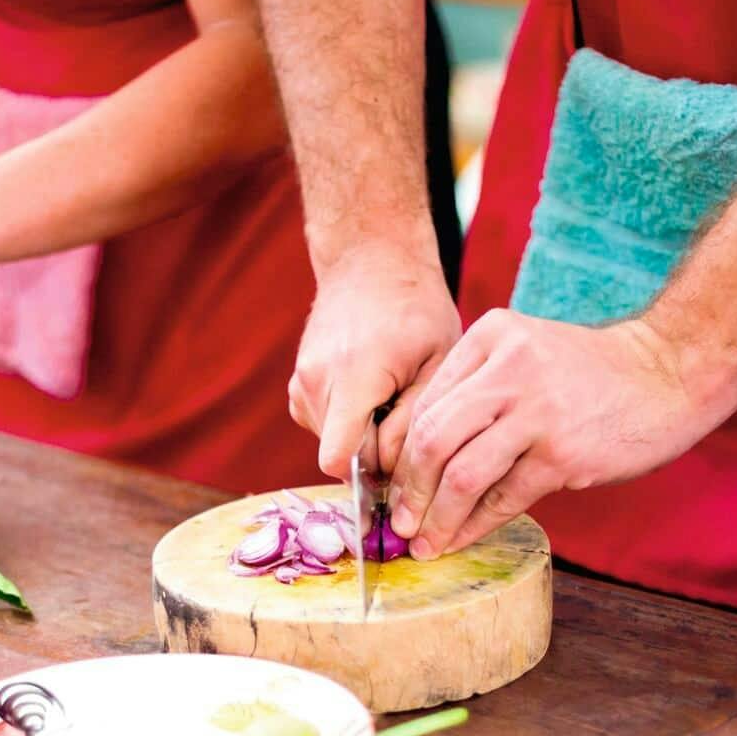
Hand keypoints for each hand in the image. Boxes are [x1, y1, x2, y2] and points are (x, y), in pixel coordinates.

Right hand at [288, 244, 459, 480]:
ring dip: (365, 435)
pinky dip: (349, 422)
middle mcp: (315, 382)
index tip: (407, 460)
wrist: (371, 262)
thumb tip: (392, 469)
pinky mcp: (298, 385)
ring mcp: (301, 383)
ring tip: (391, 394)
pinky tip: (372, 391)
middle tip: (408, 413)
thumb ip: (415, 421)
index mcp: (353, 376)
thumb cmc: (416, 309)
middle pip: (342, 455)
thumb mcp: (439, 362)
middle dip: (377, 450)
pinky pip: (324, 426)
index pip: (338, 459)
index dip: (375, 474)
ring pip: (334, 443)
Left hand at [389, 310, 736, 557]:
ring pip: (460, 475)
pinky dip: (475, 525)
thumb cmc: (590, 375)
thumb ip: (477, 390)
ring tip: (425, 542)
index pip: (425, 404)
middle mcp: (508, 368)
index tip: (388, 487)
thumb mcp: (526, 354)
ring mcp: (536, 412)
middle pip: (431, 440)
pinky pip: (502, 498)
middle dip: (408, 490)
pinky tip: (462, 539)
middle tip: (397, 522)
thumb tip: (418, 458)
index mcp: (490, 337)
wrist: (667, 374)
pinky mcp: (562, 454)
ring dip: (437, 517)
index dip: (399, 454)